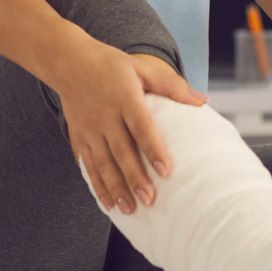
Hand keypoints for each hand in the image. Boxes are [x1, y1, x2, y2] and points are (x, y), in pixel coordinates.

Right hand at [51, 41, 205, 215]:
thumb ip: (172, 85)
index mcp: (124, 97)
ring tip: (130, 208)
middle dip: (135, 178)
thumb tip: (202, 101)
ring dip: (116, 188)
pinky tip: (108, 202)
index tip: (166, 171)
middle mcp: (105, 116)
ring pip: (103, 163)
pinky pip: (88, 165)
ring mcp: (89, 129)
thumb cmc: (111, 65)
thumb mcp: (142, 67)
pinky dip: (98, 185)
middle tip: (150, 200)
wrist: (68, 62)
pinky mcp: (78, 137)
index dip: (153, 149)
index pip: (141, 127)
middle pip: (121, 151)